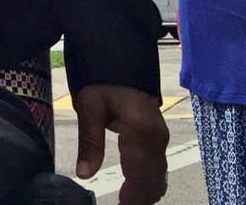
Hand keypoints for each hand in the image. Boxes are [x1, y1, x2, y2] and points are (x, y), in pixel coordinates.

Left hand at [73, 84, 167, 204]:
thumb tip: (84, 174)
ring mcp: (160, 137)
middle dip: (140, 200)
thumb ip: (89, 141)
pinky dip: (147, 181)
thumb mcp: (90, 106)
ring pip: (158, 176)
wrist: (121, 55)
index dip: (133, 200)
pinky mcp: (157, 135)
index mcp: (141, 134)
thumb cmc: (103, 80)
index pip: (141, 178)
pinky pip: (157, 166)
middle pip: (153, 182)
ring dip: (144, 193)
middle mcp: (157, 139)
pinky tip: (135, 190)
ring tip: (127, 203)